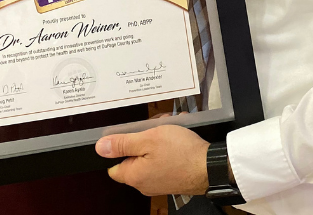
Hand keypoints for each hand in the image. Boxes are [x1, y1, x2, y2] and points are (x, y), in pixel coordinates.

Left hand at [95, 124, 209, 196]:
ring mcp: (160, 183)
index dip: (118, 149)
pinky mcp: (172, 180)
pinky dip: (168, 149)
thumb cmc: (182, 153)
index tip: (127, 136)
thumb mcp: (147, 139)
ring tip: (168, 129)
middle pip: (133, 158)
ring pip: (149, 157)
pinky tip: (177, 138)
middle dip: (141, 140)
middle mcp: (145, 184)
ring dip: (156, 141)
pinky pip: (162, 161)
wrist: (212, 167)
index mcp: (134, 176)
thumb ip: (122, 144)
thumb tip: (101, 148)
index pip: (113, 166)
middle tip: (153, 128)